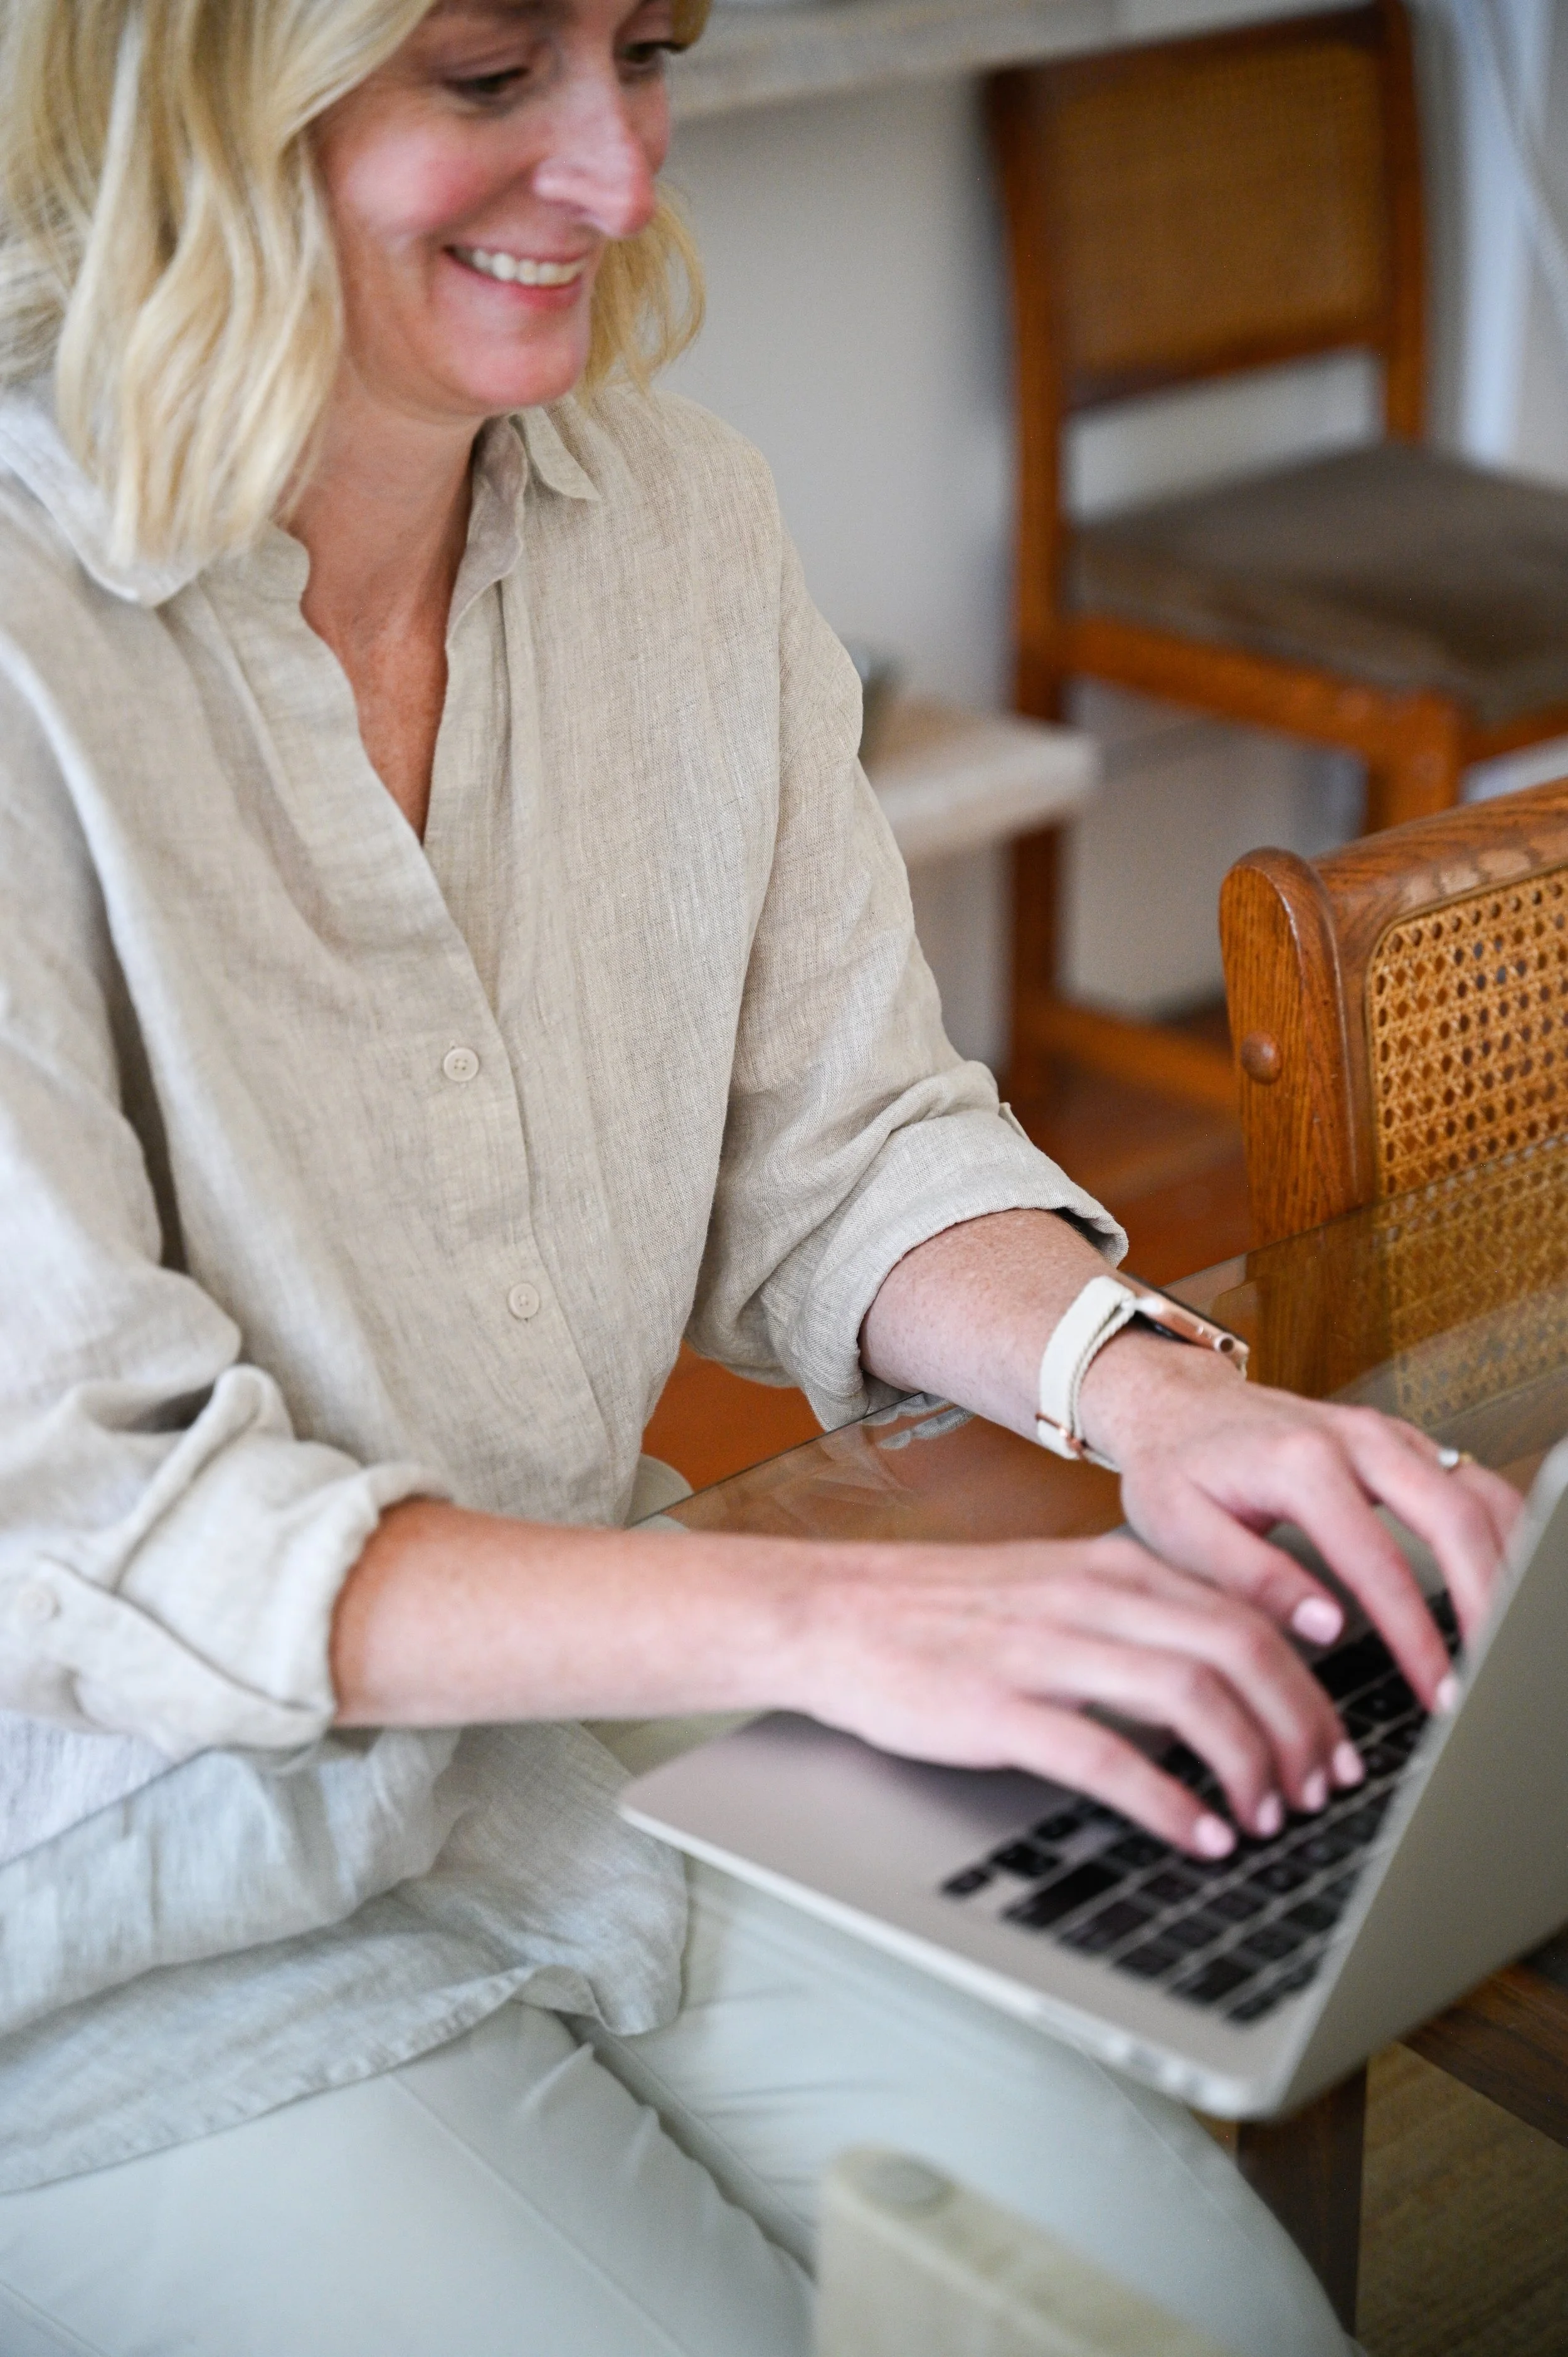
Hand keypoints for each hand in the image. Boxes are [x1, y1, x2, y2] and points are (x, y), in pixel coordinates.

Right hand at [787, 1530, 1357, 1857]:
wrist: (829, 1612)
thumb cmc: (939, 1614)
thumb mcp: (1052, 1590)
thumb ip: (1133, 1620)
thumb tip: (1224, 1674)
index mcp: (1110, 1569)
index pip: (1246, 1616)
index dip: (1308, 1687)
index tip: (1335, 1744)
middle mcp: (1090, 1598)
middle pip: (1239, 1652)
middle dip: (1299, 1730)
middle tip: (1322, 1791)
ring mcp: (1044, 1650)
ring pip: (1191, 1696)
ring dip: (1249, 1765)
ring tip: (1268, 1819)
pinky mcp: (998, 1707)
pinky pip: (1107, 1756)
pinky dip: (1168, 1802)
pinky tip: (1196, 1838)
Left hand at [1079, 1332, 1522, 1709]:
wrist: (1175, 1403)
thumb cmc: (1174, 1467)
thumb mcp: (1179, 1527)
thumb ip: (1252, 1577)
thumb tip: (1326, 1625)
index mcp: (1301, 1463)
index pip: (1379, 1563)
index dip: (1418, 1636)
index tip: (1439, 1693)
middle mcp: (1356, 1438)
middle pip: (1454, 1518)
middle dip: (1487, 1602)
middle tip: (1495, 1675)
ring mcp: (1387, 1434)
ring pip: (1478, 1494)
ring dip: (1508, 1565)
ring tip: (1510, 1639)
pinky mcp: (1402, 1441)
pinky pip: (1473, 1483)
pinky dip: (1503, 1533)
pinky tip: (1508, 1580)